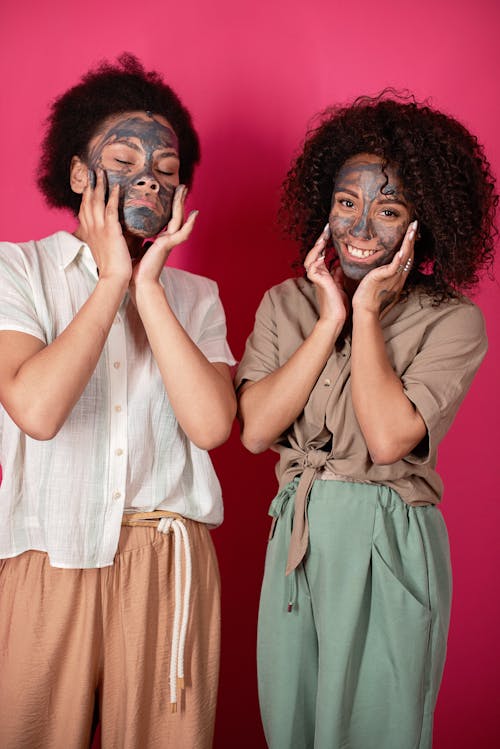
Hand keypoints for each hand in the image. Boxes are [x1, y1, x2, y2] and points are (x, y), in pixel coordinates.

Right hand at [77, 168, 131, 283]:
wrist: (115, 278)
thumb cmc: (113, 267)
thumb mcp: (106, 249)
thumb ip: (109, 237)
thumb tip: (119, 231)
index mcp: (89, 233)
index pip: (84, 210)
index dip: (85, 196)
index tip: (87, 184)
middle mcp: (91, 228)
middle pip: (88, 201)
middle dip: (90, 185)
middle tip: (92, 170)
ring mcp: (100, 229)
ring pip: (97, 202)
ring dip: (100, 185)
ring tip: (102, 172)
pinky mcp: (110, 231)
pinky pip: (111, 209)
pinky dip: (113, 196)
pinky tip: (117, 186)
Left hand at [130, 185, 197, 291]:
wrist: (139, 283)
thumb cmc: (136, 268)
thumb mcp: (135, 246)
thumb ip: (137, 236)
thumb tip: (129, 227)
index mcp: (160, 240)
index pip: (167, 219)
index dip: (170, 206)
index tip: (170, 193)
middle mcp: (166, 239)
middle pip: (175, 215)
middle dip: (178, 201)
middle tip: (181, 186)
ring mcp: (169, 242)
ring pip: (178, 219)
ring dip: (182, 205)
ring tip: (184, 191)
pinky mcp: (168, 246)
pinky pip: (181, 233)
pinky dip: (189, 224)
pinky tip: (194, 214)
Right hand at [304, 224, 348, 325]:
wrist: (335, 317)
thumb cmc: (338, 304)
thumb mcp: (340, 284)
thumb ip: (338, 273)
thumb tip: (341, 264)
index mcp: (323, 273)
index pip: (322, 253)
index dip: (325, 242)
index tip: (331, 231)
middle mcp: (318, 274)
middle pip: (315, 252)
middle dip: (320, 239)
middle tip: (328, 227)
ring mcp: (316, 277)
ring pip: (311, 258)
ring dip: (317, 247)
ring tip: (324, 236)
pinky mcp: (318, 281)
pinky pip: (312, 267)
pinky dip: (316, 259)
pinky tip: (322, 253)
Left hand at [352, 220, 417, 317]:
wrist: (365, 310)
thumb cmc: (369, 297)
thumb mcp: (379, 282)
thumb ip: (382, 273)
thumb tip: (379, 266)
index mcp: (397, 276)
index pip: (407, 257)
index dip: (410, 244)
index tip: (412, 231)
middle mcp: (398, 276)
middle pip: (409, 254)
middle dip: (412, 238)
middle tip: (415, 224)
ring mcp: (393, 278)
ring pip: (405, 258)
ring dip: (409, 242)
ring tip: (412, 229)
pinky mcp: (384, 279)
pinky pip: (394, 267)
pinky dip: (399, 258)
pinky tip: (403, 249)